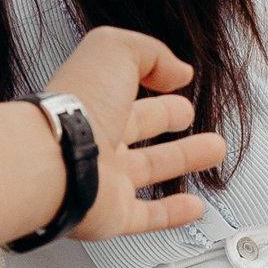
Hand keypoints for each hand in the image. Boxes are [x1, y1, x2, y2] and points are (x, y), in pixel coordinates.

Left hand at [44, 30, 227, 240]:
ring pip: (149, 170)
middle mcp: (96, 139)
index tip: (177, 82)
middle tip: (191, 116)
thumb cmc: (77, 105)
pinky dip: (172, 213)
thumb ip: (150, 53)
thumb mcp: (114, 51)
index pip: (128, 92)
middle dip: (169, 119)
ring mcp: (103, 178)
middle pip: (139, 129)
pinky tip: (193, 206)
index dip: (153, 83)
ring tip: (214, 150)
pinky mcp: (111, 213)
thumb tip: (177, 70)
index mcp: (94, 101)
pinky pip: (145, 216)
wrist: (54, 160)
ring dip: (183, 160)